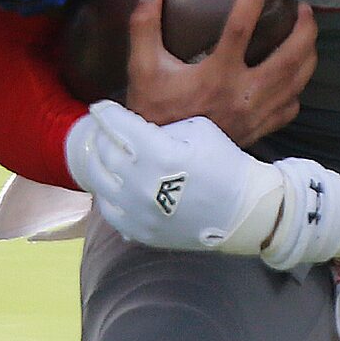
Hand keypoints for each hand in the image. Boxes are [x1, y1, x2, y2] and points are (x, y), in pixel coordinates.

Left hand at [66, 103, 284, 253]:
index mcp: (158, 153)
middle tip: (103, 129)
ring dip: (96, 162)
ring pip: (99, 180)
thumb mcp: (197, 129)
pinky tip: (111, 183)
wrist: (243, 211)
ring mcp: (138, 211)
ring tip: (100, 153)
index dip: (105, 113)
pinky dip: (105, 193)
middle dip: (101, 135)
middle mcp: (141, 183)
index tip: (100, 108)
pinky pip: (108, 210)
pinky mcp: (141, 232)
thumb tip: (133, 127)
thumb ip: (161, 127)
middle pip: (104, 151)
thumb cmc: (224, 164)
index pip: (117, 125)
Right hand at [123, 0, 316, 145]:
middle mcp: (244, 94)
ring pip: (299, 80)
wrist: (163, 164)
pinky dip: (297, 88)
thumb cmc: (153, 113)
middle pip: (290, 56)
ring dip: (309, 53)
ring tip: (307, 35)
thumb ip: (144, 26)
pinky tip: (293, 78)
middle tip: (304, 8)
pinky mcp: (260, 130)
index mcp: (216, 75)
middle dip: (305, 28)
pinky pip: (291, 107)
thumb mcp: (142, 69)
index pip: (240, 27)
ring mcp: (257, 114)